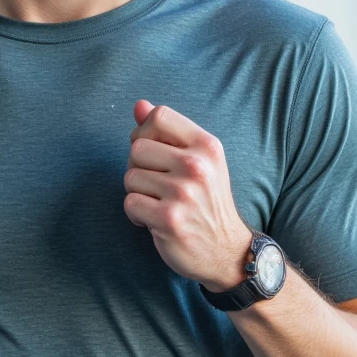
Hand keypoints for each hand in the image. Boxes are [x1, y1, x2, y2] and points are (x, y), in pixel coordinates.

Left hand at [123, 99, 252, 290]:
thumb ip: (168, 133)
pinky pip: (130, 202)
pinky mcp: (168, 219)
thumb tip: (139, 105)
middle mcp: (197, 166)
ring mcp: (183, 193)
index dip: (145, 132)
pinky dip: (136, 214)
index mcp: (207, 146)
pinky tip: (154, 220)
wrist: (227, 251)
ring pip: (130, 176)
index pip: (159, 116)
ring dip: (138, 193)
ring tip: (160, 204)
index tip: (152, 154)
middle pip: (137, 147)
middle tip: (157, 186)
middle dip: (139, 168)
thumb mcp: (199, 162)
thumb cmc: (207, 203)